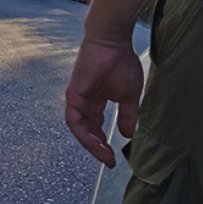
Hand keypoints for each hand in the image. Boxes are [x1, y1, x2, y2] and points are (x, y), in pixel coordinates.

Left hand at [64, 35, 142, 167]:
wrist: (112, 42)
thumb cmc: (121, 62)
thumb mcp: (129, 96)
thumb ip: (128, 116)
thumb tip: (128, 135)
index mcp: (96, 100)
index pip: (96, 126)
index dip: (104, 142)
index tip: (114, 157)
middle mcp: (84, 102)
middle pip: (87, 130)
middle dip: (98, 147)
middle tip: (109, 161)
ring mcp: (77, 99)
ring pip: (80, 129)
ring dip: (91, 144)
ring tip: (105, 156)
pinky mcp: (72, 95)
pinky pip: (75, 121)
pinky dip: (84, 134)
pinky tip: (96, 143)